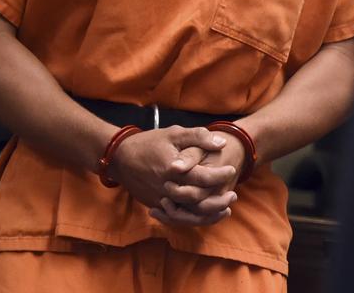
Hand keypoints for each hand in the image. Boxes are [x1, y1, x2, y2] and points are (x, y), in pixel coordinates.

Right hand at [107, 125, 237, 225]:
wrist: (120, 157)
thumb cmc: (150, 143)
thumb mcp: (174, 133)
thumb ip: (199, 137)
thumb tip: (222, 142)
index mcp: (173, 169)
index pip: (202, 177)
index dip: (220, 175)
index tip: (231, 170)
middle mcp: (166, 188)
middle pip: (197, 201)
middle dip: (218, 200)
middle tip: (233, 195)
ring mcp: (159, 199)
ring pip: (187, 215)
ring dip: (208, 215)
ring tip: (225, 210)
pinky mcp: (155, 205)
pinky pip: (176, 218)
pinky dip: (192, 219)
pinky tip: (205, 216)